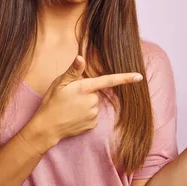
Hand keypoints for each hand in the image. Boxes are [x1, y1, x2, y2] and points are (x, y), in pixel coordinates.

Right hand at [22, 55, 142, 152]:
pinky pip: (92, 115)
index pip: (109, 80)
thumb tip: (81, 57)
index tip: (139, 76)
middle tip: (70, 97)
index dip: (125, 78)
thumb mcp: (59, 83)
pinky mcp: (92, 124)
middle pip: (95, 92)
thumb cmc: (51, 102)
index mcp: (85, 88)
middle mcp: (92, 101)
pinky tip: (73, 116)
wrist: (47, 127)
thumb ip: (73, 71)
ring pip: (93, 104)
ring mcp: (93, 114)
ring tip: (69, 107)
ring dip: (85, 104)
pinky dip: (85, 115)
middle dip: (86, 92)